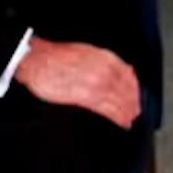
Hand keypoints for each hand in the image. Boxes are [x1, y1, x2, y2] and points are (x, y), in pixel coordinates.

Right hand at [14, 38, 140, 128]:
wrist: (36, 60)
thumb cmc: (54, 56)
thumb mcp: (84, 51)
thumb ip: (102, 61)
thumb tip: (116, 70)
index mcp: (103, 57)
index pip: (127, 74)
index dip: (134, 87)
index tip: (137, 94)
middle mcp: (104, 70)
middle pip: (126, 89)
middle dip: (133, 101)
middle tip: (136, 111)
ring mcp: (96, 83)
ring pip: (119, 100)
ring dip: (127, 111)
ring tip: (129, 119)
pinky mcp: (86, 96)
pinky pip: (107, 108)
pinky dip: (117, 116)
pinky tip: (121, 121)